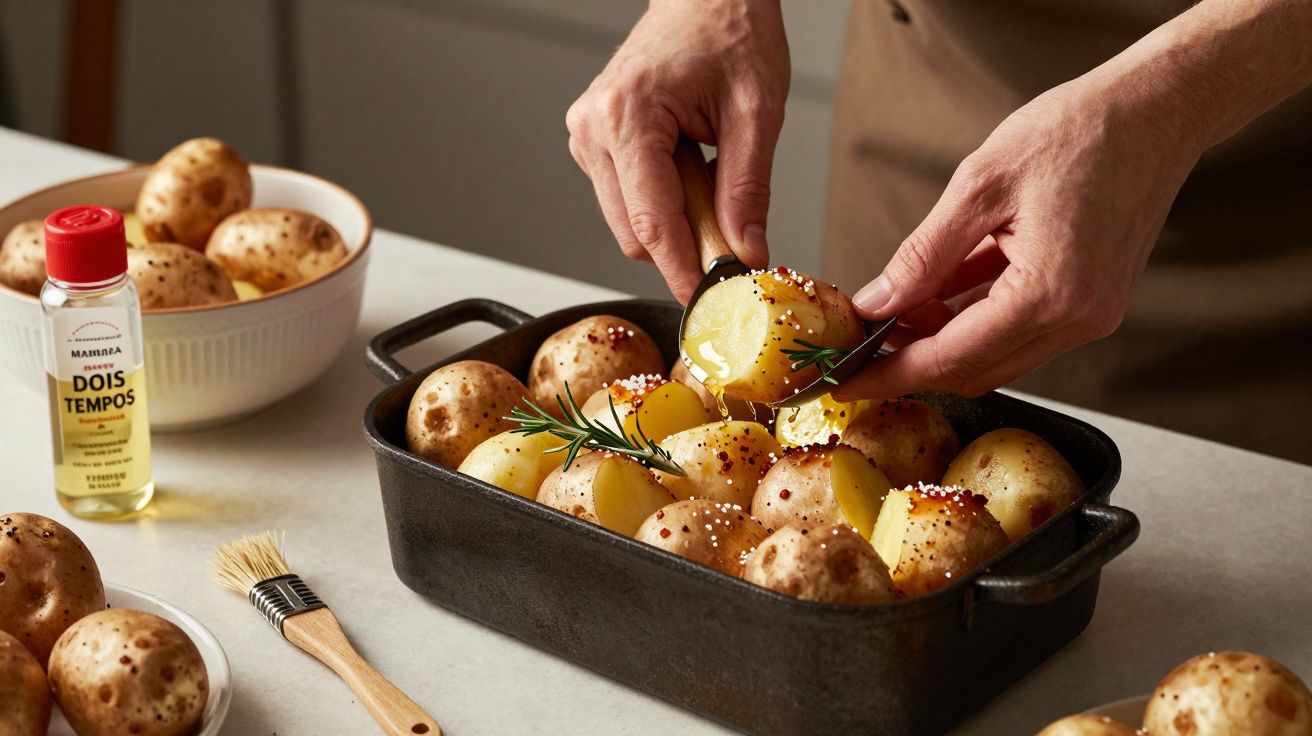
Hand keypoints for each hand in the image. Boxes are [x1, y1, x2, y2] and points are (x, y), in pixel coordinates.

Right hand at [566, 0, 788, 300]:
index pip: (651, 222)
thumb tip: (746, 251)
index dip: (684, 270)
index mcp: (627, 117)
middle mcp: (594, 129)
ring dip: (674, 222)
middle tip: (735, 235)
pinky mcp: (594, 143)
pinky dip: (663, 202)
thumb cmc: (730, 31)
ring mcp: (587, 136)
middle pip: (633, 232)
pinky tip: (689, 166)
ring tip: (711, 176)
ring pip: (627, 222)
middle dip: (684, 247)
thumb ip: (748, 189)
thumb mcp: (757, 111)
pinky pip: (626, 199)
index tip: (710, 302)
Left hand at [838, 74, 1205, 398]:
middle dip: (912, 361)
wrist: (1155, 109)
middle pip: (974, 370)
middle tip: (861, 341)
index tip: (846, 381)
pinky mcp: (1092, 302)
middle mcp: (1077, 319)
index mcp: (1050, 294)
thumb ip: (922, 256)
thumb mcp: (978, 186)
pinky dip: (975, 317)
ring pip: (995, 354)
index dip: (890, 374)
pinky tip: (940, 291)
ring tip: (899, 304)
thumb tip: (877, 305)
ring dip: (943, 338)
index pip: (950, 359)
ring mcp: (1090, 315)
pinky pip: (1019, 328)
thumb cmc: (1077, 132)